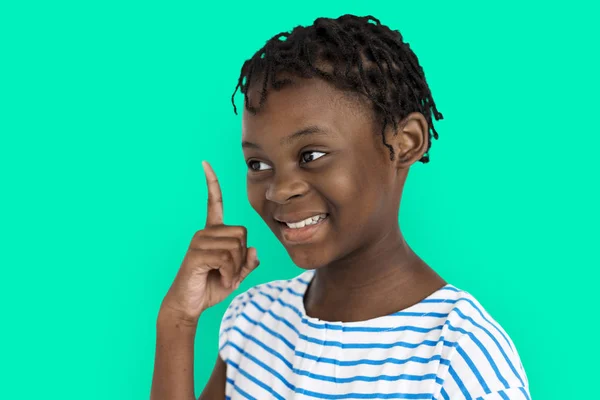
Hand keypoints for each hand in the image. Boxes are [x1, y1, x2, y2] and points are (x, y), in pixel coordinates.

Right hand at [160, 161, 259, 323]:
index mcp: (213, 232)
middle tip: (230, 272)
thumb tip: (254, 249)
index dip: (212, 183)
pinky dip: (229, 274)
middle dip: (242, 257)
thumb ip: (247, 262)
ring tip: (223, 277)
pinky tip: (221, 280)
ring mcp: (199, 242)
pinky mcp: (197, 254)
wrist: (189, 305)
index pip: (214, 202)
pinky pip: (226, 258)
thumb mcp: (236, 275)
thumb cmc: (211, 287)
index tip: (204, 163)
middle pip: (242, 234)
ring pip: (236, 247)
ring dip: (236, 268)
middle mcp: (204, 232)